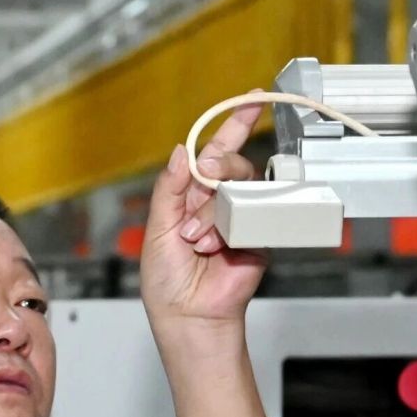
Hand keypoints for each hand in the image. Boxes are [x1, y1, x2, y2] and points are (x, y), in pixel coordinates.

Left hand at [139, 99, 267, 328]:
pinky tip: (212, 247)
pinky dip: (228, 229)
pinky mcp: (259, 238)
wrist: (188, 315)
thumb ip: (170, 188)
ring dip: (213, 211)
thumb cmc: (167, 281)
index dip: (232, 126)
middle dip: (220, 166)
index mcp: (191, 196)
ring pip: (242, 189)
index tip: (251, 100)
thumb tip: (183, 151)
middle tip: (208, 176)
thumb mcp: (158, 227)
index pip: (214, 154)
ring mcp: (241, 220)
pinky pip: (253, 216)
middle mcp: (218, 204)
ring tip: (195, 238)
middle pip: (232, 165)